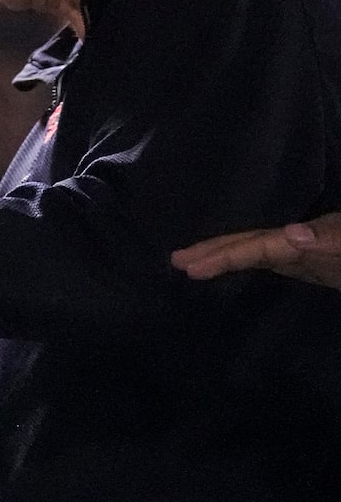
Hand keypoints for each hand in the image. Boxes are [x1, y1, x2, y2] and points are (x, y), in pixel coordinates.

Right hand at [173, 214, 340, 288]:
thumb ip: (329, 238)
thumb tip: (291, 233)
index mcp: (303, 238)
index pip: (256, 246)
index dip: (223, 256)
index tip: (189, 268)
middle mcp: (297, 243)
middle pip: (248, 243)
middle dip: (212, 249)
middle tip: (175, 260)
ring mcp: (304, 255)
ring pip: (255, 251)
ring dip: (225, 255)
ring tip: (193, 264)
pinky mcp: (313, 267)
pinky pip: (270, 262)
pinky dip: (248, 263)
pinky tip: (239, 267)